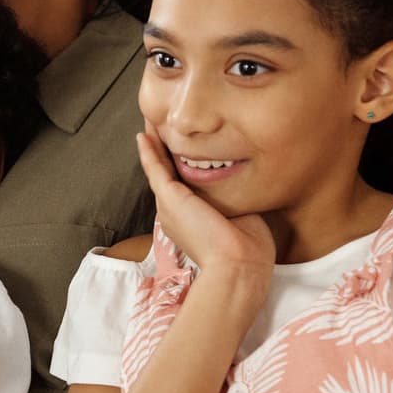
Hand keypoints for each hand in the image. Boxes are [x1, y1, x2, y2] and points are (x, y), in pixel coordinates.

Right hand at [136, 128, 274, 292]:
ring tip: (150, 126)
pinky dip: (148, 151)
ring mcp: (169, 205)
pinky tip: (143, 135)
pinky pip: (154, 168)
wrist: (238, 267)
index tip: (184, 149)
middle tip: (159, 129)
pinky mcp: (169, 198)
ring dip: (154, 146)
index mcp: (191, 221)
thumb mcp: (242, 218)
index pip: (183, 188)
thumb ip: (238, 200)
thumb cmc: (247, 251)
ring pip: (157, 169)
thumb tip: (249, 185)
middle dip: (163, 152)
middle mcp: (175, 213)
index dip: (180, 166)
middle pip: (166, 175)